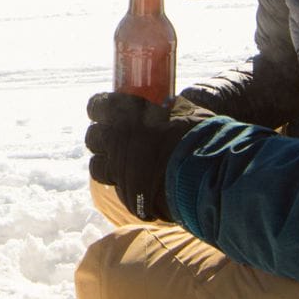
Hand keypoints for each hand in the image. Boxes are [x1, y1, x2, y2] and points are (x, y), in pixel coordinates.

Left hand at [85, 93, 211, 223]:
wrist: (205, 173)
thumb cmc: (199, 136)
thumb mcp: (183, 111)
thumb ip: (165, 108)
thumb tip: (165, 104)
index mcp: (127, 113)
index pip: (97, 106)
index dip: (100, 109)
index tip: (107, 113)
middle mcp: (116, 139)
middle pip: (93, 137)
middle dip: (102, 137)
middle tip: (117, 140)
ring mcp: (118, 168)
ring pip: (96, 165)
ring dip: (107, 163)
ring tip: (124, 164)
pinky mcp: (126, 193)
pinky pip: (117, 188)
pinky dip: (124, 184)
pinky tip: (139, 183)